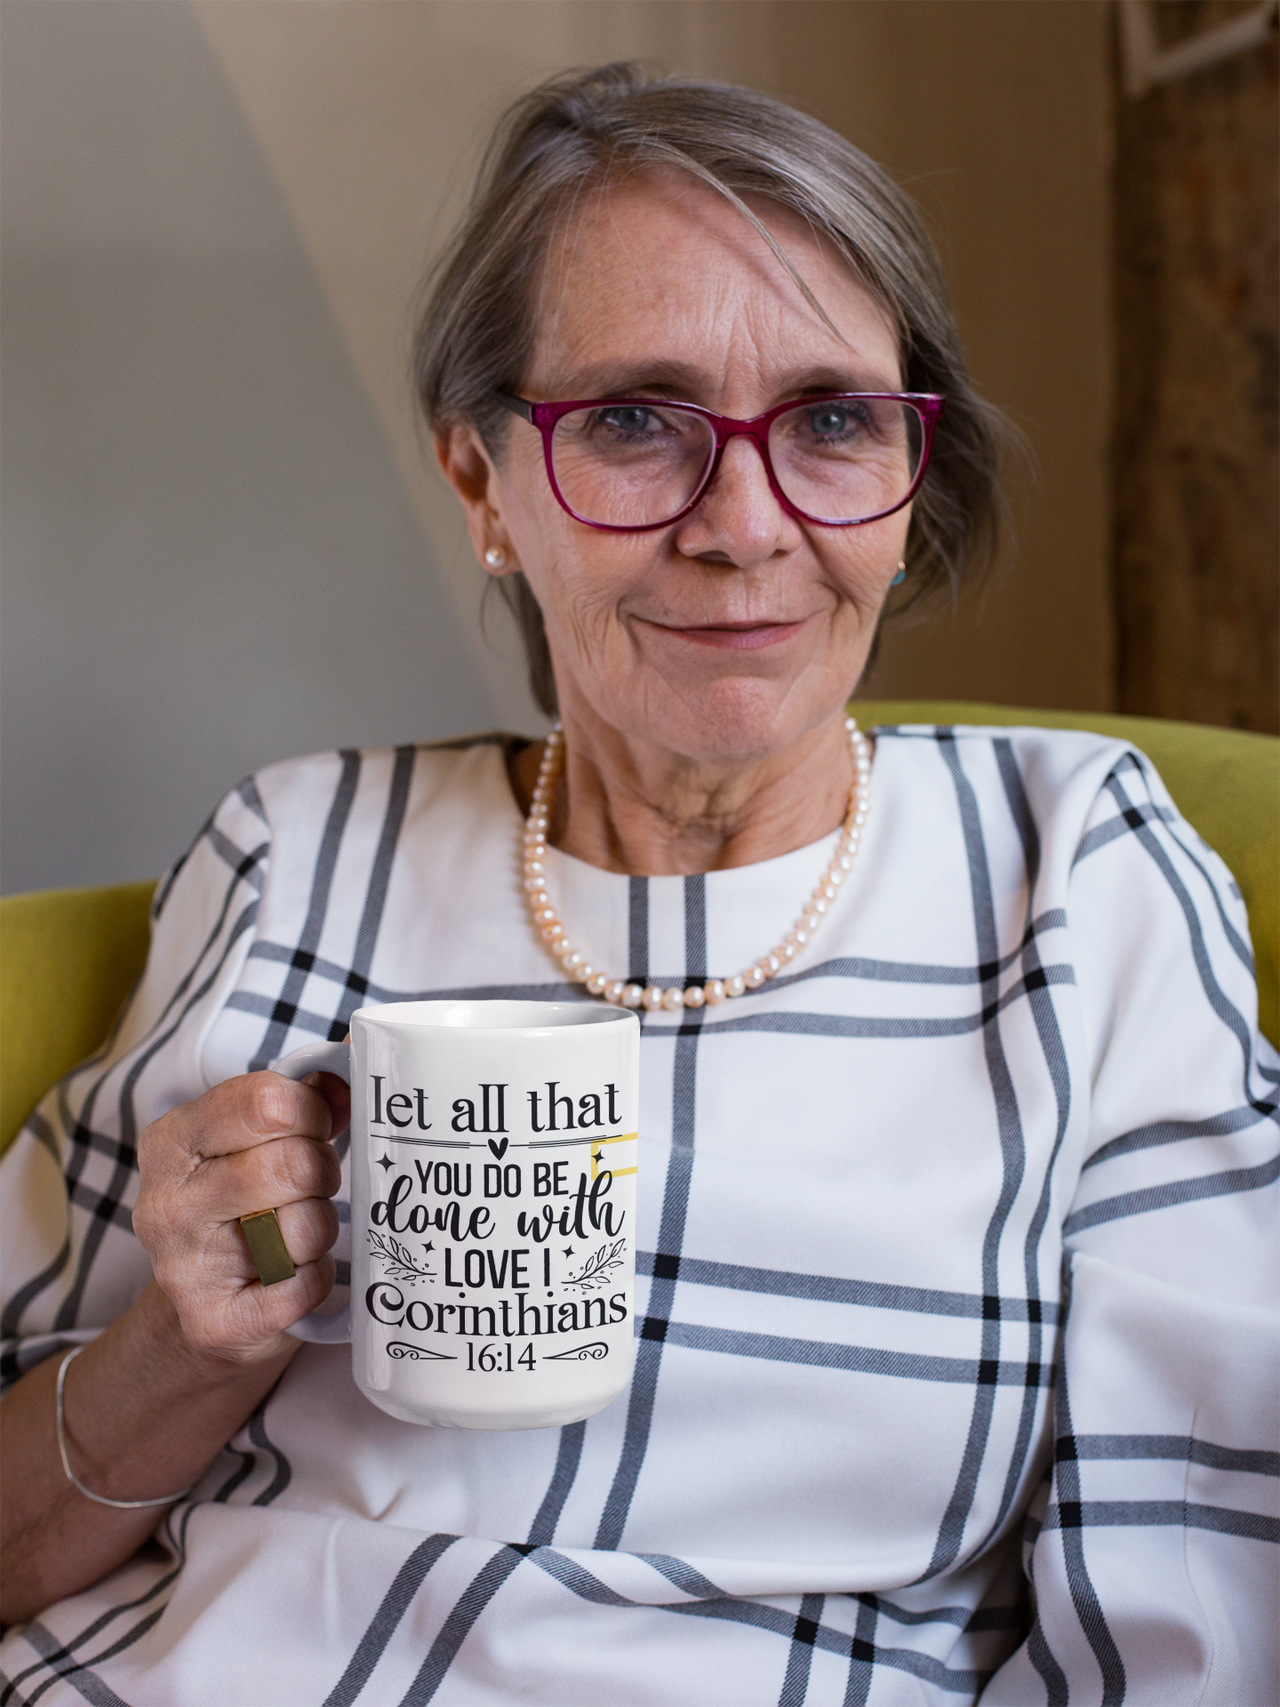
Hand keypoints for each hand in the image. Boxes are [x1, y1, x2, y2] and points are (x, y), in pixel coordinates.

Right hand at [133, 1071, 349, 1362]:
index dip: (310, 1111)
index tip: (315, 1126)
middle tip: (312, 1186)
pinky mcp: (213, 1323)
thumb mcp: (258, 1141)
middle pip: (292, 1164)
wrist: (207, 1311)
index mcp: (171, 1140)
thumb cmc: (245, 1207)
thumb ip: (305, 1095)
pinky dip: (316, 1279)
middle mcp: (165, 1202)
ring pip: (305, 1226)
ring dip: (322, 1229)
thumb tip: (356, 1057)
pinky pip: (306, 1286)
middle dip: (323, 1172)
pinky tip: (293, 1276)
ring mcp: (182, 1268)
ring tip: (298, 1232)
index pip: (265, 1100)